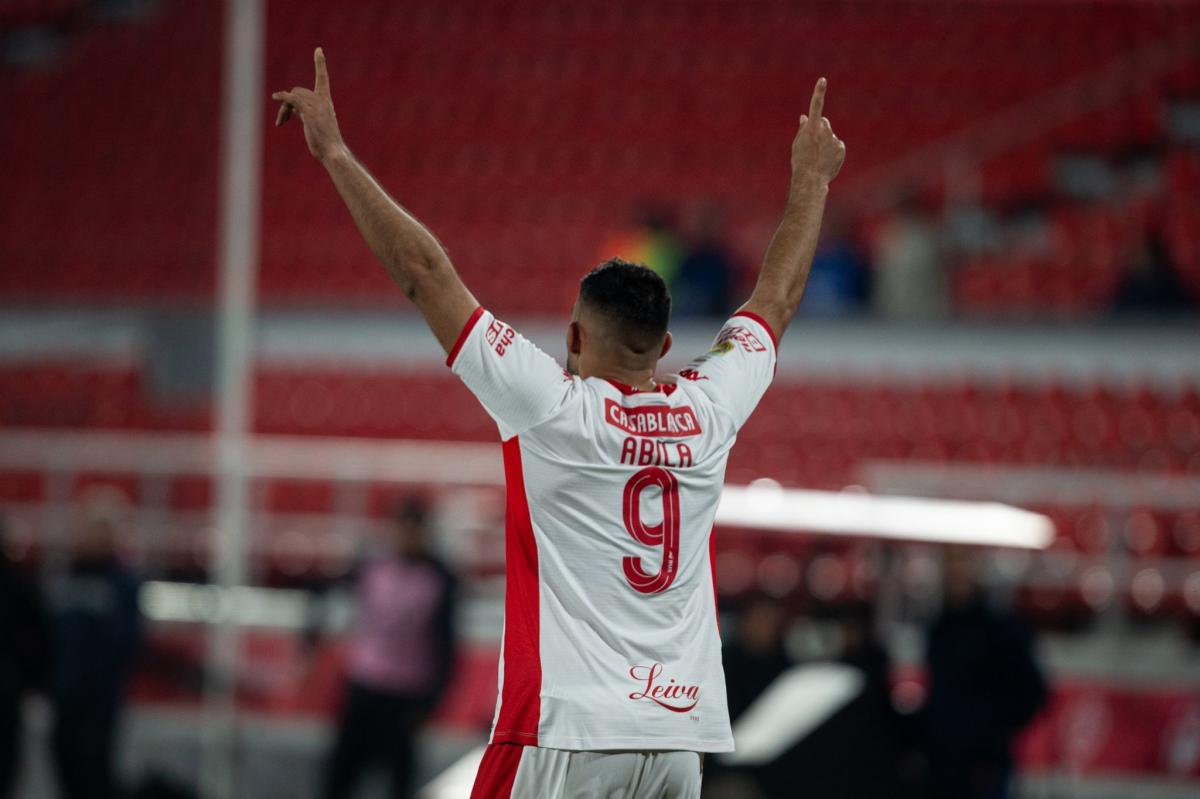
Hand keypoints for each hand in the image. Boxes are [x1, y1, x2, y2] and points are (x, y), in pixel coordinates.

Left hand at [272, 47, 344, 161]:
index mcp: (326, 102)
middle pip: (298, 91)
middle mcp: (321, 100)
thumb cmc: (326, 144)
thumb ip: (306, 113)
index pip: (323, 78)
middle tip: (281, 122)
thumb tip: (291, 110)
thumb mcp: (315, 124)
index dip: (320, 64)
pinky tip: (275, 97)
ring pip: (293, 97)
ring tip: (280, 124)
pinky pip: (291, 98)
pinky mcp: (308, 111)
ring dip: (283, 110)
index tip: (318, 50)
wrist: (333, 152)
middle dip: (287, 105)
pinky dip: (282, 97)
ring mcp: (315, 105)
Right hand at [790, 77, 844, 186]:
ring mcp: (834, 139)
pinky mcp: (841, 148)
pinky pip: (836, 145)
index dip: (819, 92)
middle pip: (824, 122)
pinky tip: (825, 160)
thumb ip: (803, 128)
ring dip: (825, 142)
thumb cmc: (800, 161)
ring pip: (830, 135)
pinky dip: (832, 151)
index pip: (816, 105)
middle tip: (811, 144)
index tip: (823, 80)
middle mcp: (825, 130)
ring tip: (817, 157)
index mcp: (812, 127)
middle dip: (819, 128)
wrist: (811, 179)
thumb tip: (804, 117)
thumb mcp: (797, 143)